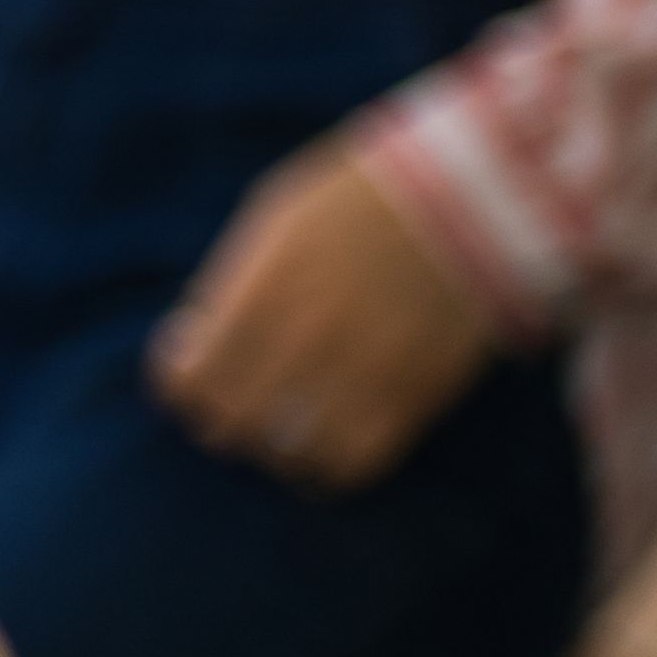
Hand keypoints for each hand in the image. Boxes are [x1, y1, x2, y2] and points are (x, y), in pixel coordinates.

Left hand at [153, 143, 501, 491]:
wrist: (475, 192)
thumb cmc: (364, 196)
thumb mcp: (278, 218)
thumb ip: (234, 283)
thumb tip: (198, 338)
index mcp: (265, 290)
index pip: (192, 382)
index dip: (180, 382)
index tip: (191, 363)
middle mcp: (309, 339)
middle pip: (233, 425)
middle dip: (221, 416)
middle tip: (233, 398)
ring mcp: (364, 372)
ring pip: (290, 457)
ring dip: (273, 449)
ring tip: (279, 426)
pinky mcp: (417, 393)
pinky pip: (357, 462)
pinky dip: (331, 463)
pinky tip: (326, 442)